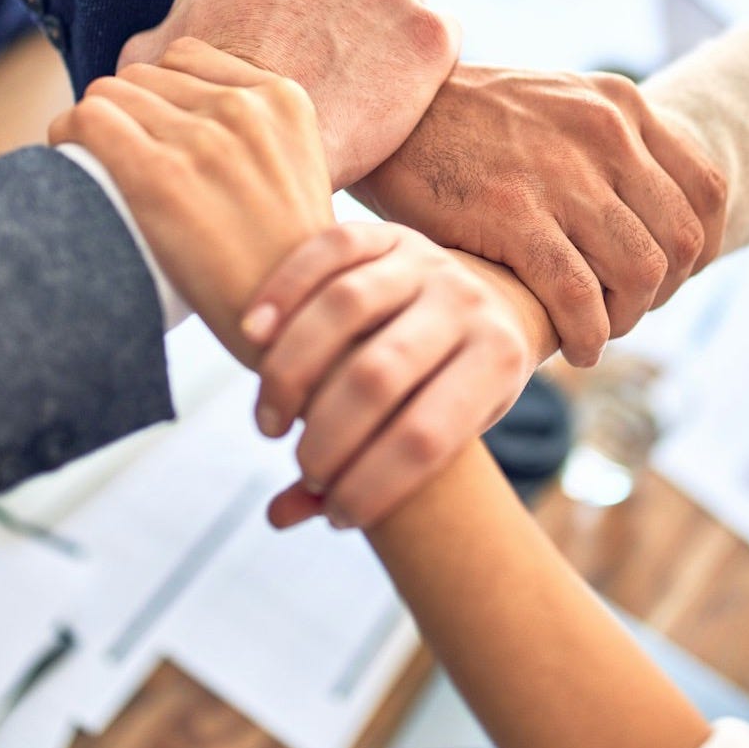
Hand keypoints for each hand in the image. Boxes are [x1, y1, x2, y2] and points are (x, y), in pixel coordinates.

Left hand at [48, 38, 334, 365]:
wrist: (292, 327)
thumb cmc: (285, 268)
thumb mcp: (297, 175)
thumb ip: (253, 137)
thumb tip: (183, 123)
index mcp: (284, 101)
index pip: (187, 58)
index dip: (162, 97)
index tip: (156, 138)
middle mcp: (245, 109)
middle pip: (143, 76)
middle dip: (128, 116)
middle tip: (125, 165)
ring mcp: (203, 140)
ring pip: (108, 93)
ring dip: (95, 129)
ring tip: (100, 171)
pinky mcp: (159, 176)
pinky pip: (86, 121)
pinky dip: (67, 138)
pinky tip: (72, 166)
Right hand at [117, 0, 460, 189]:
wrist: (254, 160)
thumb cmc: (199, 107)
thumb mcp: (157, 54)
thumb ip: (167, 28)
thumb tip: (147, 47)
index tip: (300, 28)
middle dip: (349, 6)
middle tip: (327, 62)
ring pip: (399, 5)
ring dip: (384, 38)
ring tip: (352, 91)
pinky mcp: (432, 32)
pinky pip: (437, 45)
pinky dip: (420, 72)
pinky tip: (386, 103)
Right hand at [239, 222, 533, 530]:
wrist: (488, 302)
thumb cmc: (454, 388)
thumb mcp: (443, 433)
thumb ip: (369, 473)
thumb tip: (280, 516)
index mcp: (498, 360)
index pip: (427, 437)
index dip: (374, 486)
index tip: (339, 515)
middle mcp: (468, 303)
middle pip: (379, 374)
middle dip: (328, 436)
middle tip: (301, 464)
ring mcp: (427, 259)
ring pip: (345, 308)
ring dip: (291, 372)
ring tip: (270, 423)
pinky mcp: (387, 232)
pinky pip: (328, 251)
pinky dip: (283, 292)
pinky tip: (250, 337)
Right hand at [351, 64, 726, 366]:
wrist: (387, 111)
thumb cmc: (462, 122)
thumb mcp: (552, 107)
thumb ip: (601, 147)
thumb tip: (639, 213)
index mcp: (620, 106)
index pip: (705, 190)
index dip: (698, 249)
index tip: (665, 278)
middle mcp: (604, 134)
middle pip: (679, 239)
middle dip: (660, 292)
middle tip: (622, 310)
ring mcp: (561, 174)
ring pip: (638, 272)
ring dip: (625, 319)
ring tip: (596, 331)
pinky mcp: (512, 214)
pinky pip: (578, 295)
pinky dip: (587, 334)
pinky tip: (573, 348)